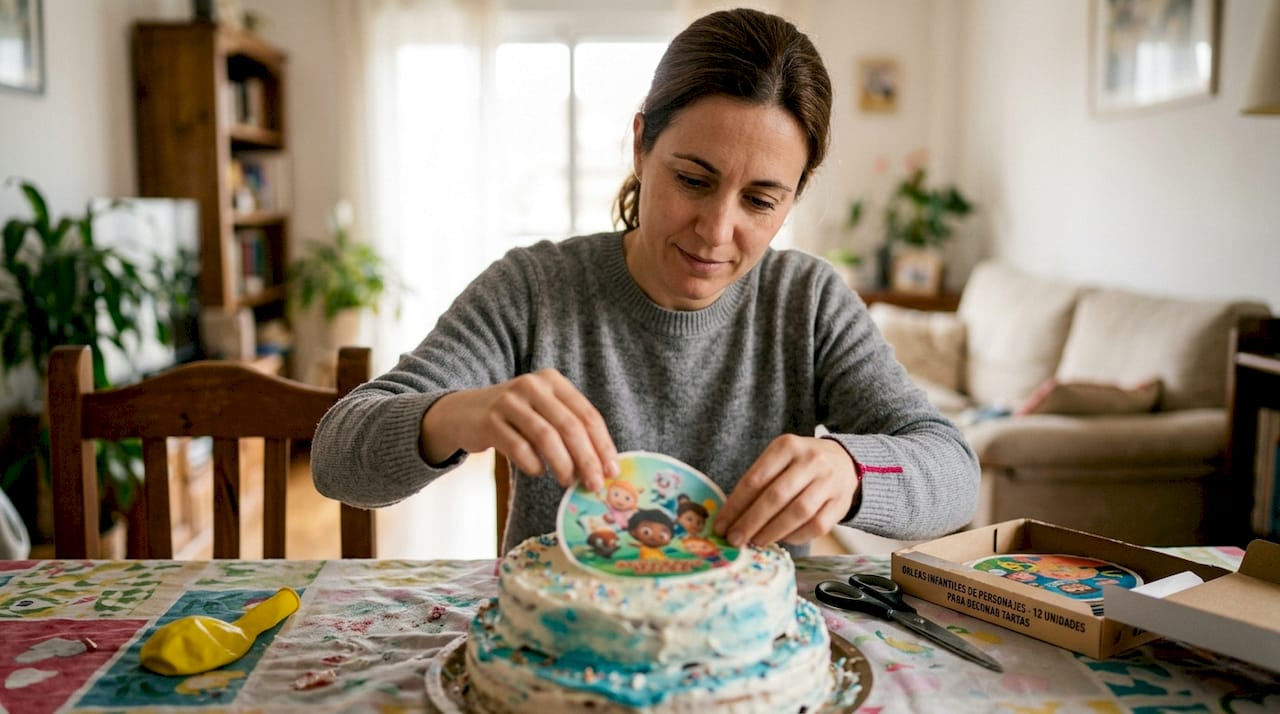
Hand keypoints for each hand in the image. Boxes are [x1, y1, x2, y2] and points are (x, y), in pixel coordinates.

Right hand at [420, 368, 618, 490]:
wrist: (463, 413)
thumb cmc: (514, 418)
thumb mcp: (543, 411)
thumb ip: (569, 429)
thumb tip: (602, 467)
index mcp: (553, 381)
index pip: (587, 414)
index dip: (602, 445)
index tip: (612, 471)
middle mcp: (533, 385)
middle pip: (570, 426)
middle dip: (587, 459)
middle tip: (595, 484)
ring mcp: (509, 401)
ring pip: (546, 437)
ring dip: (563, 465)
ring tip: (568, 483)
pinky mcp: (490, 420)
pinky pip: (519, 448)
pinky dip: (534, 464)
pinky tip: (538, 472)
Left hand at [714, 435, 856, 547]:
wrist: (843, 461)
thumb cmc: (800, 465)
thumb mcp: (779, 460)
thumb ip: (758, 483)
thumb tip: (731, 518)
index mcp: (787, 446)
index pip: (755, 479)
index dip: (735, 505)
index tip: (721, 525)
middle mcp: (810, 460)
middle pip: (775, 496)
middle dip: (751, 522)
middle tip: (734, 539)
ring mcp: (828, 481)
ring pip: (797, 512)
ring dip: (772, 532)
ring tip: (755, 542)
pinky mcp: (841, 502)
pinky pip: (816, 525)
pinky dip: (796, 536)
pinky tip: (782, 540)